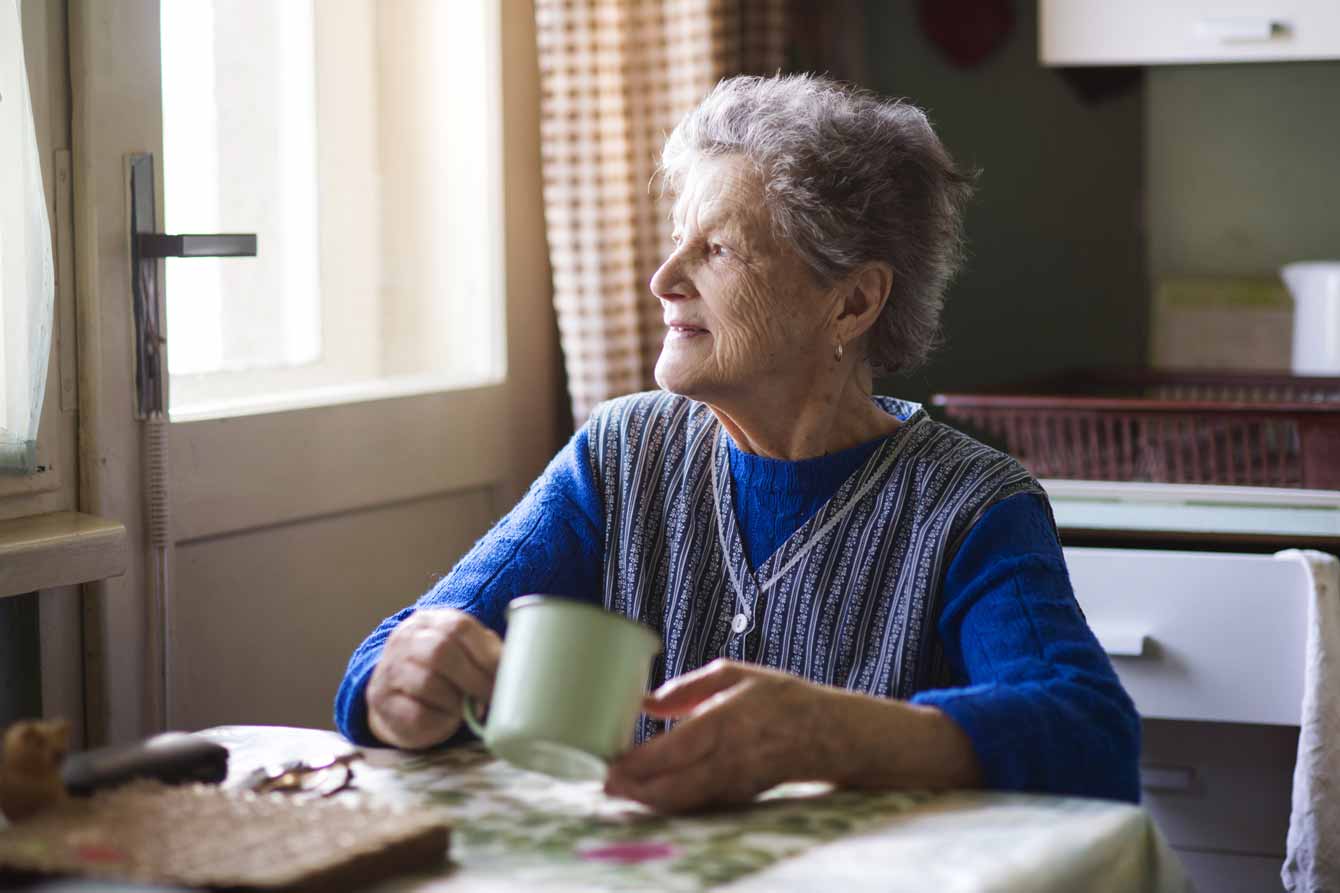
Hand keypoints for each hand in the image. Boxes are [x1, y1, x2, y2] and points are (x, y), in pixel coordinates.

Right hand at [365, 608, 501, 749]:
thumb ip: (487, 653)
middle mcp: (405, 639)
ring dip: (456, 701)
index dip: (487, 654)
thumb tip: (520, 669)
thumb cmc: (444, 675)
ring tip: (469, 710)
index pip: (459, 627)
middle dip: (475, 679)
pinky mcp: (383, 702)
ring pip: (428, 683)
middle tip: (492, 698)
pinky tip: (447, 719)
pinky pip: (416, 712)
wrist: (399, 700)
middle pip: (441, 652)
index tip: (507, 677)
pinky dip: (440, 719)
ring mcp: (390, 670)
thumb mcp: (464, 654)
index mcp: (431, 621)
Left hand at [603, 659, 831, 812]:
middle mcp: (729, 758)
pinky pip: (697, 804)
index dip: (639, 763)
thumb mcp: (736, 675)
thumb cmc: (781, 698)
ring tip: (619, 790)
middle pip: (672, 786)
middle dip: (634, 790)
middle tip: (605, 785)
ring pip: (682, 802)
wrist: (830, 735)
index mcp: (727, 721)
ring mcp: (735, 783)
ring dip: (647, 800)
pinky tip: (649, 794)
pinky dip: (669, 802)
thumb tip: (646, 702)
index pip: (674, 750)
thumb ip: (688, 688)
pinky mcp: (739, 797)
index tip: (610, 762)